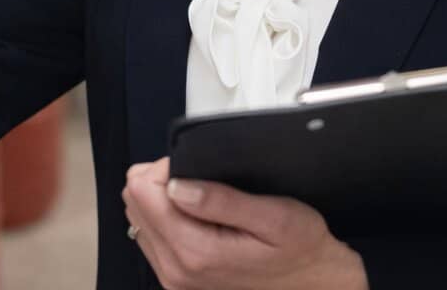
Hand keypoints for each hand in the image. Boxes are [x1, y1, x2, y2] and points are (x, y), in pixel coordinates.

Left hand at [122, 158, 367, 289]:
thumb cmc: (298, 247)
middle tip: (201, 182)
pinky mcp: (176, 276)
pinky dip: (166, 216)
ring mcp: (173, 276)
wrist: (312, 281)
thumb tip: (175, 185)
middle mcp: (176, 268)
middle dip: (161, 181)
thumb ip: (221, 200)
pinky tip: (196, 215)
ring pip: (137, 216)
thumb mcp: (273, 215)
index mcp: (195, 251)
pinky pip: (150, 233)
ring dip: (162, 199)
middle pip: (134, 202)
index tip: (197, 168)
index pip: (142, 191)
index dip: (167, 167)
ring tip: (202, 199)